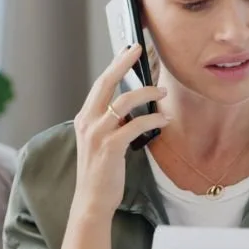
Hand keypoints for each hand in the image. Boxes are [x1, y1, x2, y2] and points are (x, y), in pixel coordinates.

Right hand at [71, 43, 169, 217]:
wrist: (92, 200)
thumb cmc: (100, 172)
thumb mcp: (100, 141)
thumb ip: (110, 122)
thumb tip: (132, 105)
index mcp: (84, 118)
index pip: (99, 85)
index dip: (115, 66)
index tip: (128, 51)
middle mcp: (87, 122)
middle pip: (105, 83)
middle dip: (123, 63)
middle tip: (138, 49)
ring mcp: (97, 134)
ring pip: (122, 101)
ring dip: (146, 93)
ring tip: (161, 92)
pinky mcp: (110, 148)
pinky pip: (135, 125)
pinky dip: (152, 119)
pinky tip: (163, 119)